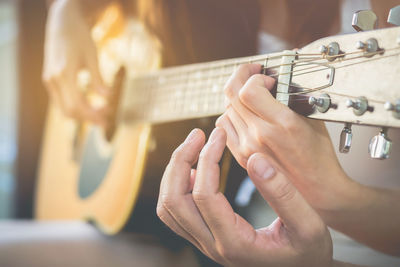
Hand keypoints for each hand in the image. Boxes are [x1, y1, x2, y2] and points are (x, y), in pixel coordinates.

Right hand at [43, 0, 108, 124]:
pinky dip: (74, 107)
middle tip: (106, 120)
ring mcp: (49, 80)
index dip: (92, 114)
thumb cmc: (80, 37)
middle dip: (88, 118)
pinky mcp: (50, 80)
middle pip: (69, 110)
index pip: (77, 104)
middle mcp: (53, 79)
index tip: (107, 117)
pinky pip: (60, 101)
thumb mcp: (92, 56)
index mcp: (64, 73)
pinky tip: (89, 106)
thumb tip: (108, 97)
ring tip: (100, 115)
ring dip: (81, 115)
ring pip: (63, 108)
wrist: (62, 22)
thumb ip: (98, 78)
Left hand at [157, 128, 332, 266]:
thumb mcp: (308, 225)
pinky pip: (176, 213)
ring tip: (193, 148)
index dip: (208, 159)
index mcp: (235, 242)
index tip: (219, 134)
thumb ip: (283, 194)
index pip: (204, 195)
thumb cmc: (307, 253)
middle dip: (180, 161)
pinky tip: (194, 171)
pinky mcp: (205, 238)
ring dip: (174, 173)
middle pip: (174, 201)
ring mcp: (205, 243)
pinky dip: (177, 187)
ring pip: (169, 208)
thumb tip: (255, 159)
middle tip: (198, 135)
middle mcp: (212, 245)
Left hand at [216, 64, 352, 213]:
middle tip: (251, 72)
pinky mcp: (240, 156)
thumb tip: (276, 78)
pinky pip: (223, 127)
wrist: (315, 192)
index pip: (249, 90)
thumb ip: (291, 97)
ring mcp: (246, 148)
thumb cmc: (319, 158)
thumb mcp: (313, 119)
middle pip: (232, 95)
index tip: (267, 76)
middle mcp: (259, 136)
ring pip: (225, 109)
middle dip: (241, 76)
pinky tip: (244, 113)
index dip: (255, 76)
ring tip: (249, 94)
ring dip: (235, 96)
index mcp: (281, 125)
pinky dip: (231, 115)